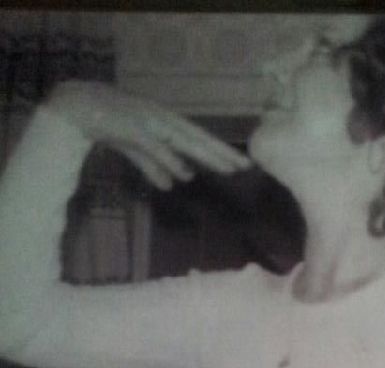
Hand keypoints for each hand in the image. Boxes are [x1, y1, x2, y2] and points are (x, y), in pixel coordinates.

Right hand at [46, 80, 250, 189]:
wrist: (80, 107)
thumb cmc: (112, 124)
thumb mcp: (137, 150)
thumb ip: (155, 165)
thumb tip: (174, 183)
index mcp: (167, 124)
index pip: (199, 139)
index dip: (220, 152)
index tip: (241, 165)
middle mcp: (164, 120)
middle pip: (198, 139)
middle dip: (221, 153)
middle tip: (244, 166)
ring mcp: (150, 122)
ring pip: (184, 141)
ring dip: (205, 154)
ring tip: (227, 167)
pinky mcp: (133, 129)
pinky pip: (155, 147)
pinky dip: (169, 159)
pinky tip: (184, 173)